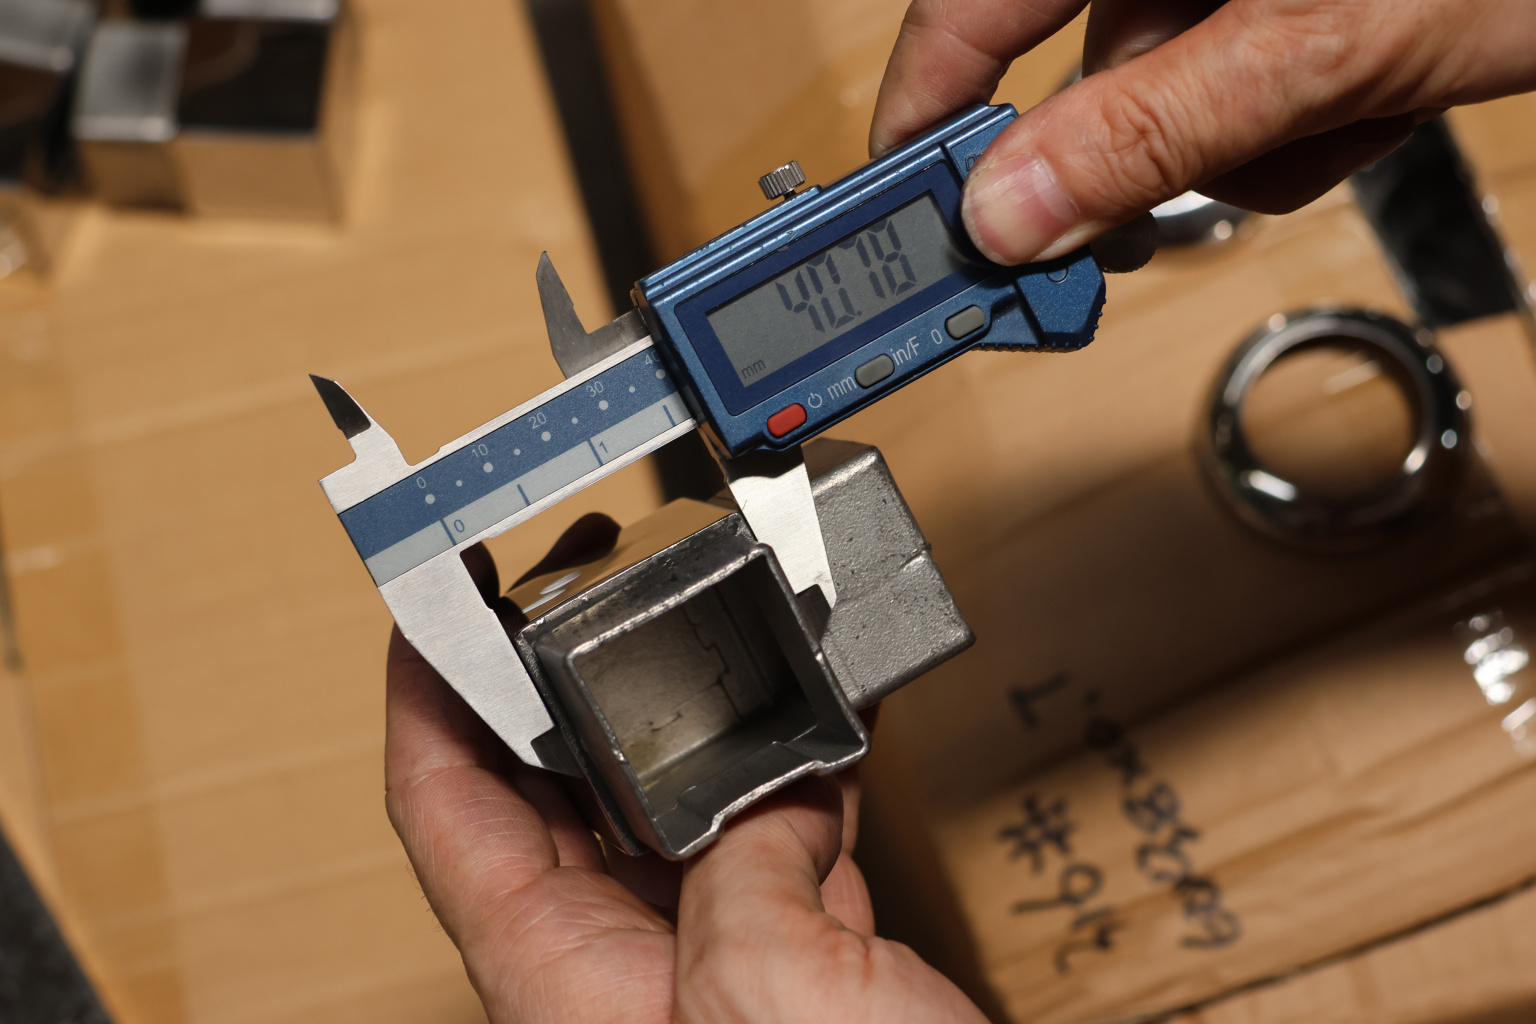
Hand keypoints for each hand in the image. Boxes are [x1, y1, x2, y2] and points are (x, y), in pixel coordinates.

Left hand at [383, 525, 987, 1022]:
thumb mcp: (767, 991)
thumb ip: (744, 865)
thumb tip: (772, 795)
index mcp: (555, 970)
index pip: (443, 802)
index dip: (422, 694)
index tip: (434, 608)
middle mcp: (613, 960)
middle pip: (553, 788)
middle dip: (562, 678)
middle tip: (590, 583)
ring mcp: (702, 961)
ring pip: (670, 808)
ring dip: (697, 720)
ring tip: (716, 629)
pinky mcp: (789, 967)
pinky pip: (770, 845)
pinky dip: (796, 776)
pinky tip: (828, 721)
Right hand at [870, 0, 1535, 263]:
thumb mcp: (1328, 40)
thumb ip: (1154, 130)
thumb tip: (1008, 215)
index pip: (972, 3)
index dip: (924, 108)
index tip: (897, 208)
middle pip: (1089, 73)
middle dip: (1152, 152)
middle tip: (1146, 225)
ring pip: (1179, 101)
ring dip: (1258, 143)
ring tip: (1361, 102)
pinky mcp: (1294, 9)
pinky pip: (1251, 94)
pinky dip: (1309, 124)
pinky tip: (1381, 92)